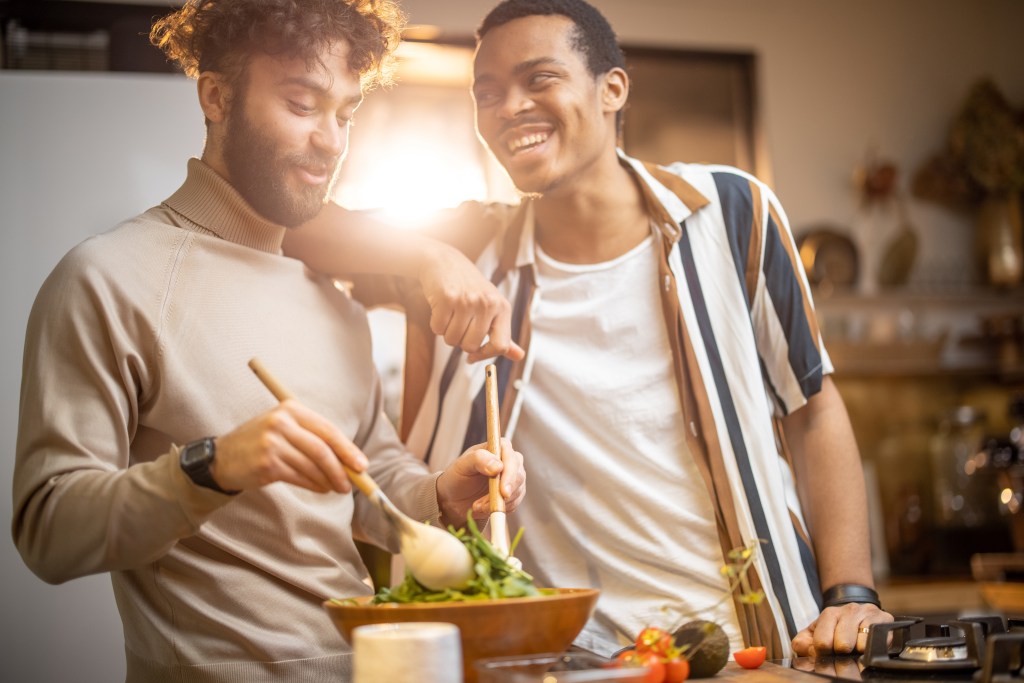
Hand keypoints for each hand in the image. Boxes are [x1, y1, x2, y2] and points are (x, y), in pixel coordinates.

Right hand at [209, 399, 368, 493]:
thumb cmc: (260, 443)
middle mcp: (280, 423)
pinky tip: (321, 488)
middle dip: (341, 469)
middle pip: (321, 449)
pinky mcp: (266, 465)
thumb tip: (348, 459)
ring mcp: (272, 444)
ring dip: (329, 480)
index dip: (347, 448)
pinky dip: (314, 485)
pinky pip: (299, 477)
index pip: (326, 429)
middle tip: (352, 483)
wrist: (221, 458)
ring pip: (312, 466)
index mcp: (290, 409)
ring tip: (337, 488)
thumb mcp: (284, 428)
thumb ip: (312, 437)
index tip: (361, 464)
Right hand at [417, 243, 524, 362]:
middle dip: (460, 341)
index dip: (484, 355)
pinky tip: (441, 309)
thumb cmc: (469, 288)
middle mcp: (488, 304)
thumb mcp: (491, 307)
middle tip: (458, 323)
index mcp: (502, 308)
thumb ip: (503, 333)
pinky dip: (436, 324)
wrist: (444, 262)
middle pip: (471, 346)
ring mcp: (468, 300)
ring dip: (446, 333)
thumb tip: (519, 356)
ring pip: (452, 340)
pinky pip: (438, 329)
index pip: (501, 345)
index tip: (472, 357)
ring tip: (450, 314)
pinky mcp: (447, 298)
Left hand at [435, 437, 524, 526]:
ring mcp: (513, 477)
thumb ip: (478, 460)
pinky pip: (515, 503)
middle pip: (518, 475)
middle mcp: (509, 460)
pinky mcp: (513, 493)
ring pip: (517, 491)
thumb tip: (498, 466)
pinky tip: (485, 509)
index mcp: (497, 447)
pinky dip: (500, 508)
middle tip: (484, 506)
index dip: (510, 474)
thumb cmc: (457, 477)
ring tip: (477, 506)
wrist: (454, 498)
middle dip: (503, 493)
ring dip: (497, 503)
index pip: (511, 457)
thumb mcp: (462, 465)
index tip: (503, 492)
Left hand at [791, 603, 892, 655]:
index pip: (822, 643)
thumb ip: (803, 643)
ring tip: (855, 647)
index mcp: (830, 613)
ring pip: (860, 645)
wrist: (860, 613)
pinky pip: (877, 642)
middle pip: (842, 645)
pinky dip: (871, 649)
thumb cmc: (835, 628)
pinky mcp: (885, 619)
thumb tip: (812, 653)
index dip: (823, 653)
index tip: (826, 651)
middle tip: (842, 650)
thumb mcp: (813, 634)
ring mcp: (869, 613)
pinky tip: (866, 644)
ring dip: (857, 652)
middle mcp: (850, 609)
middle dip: (841, 653)